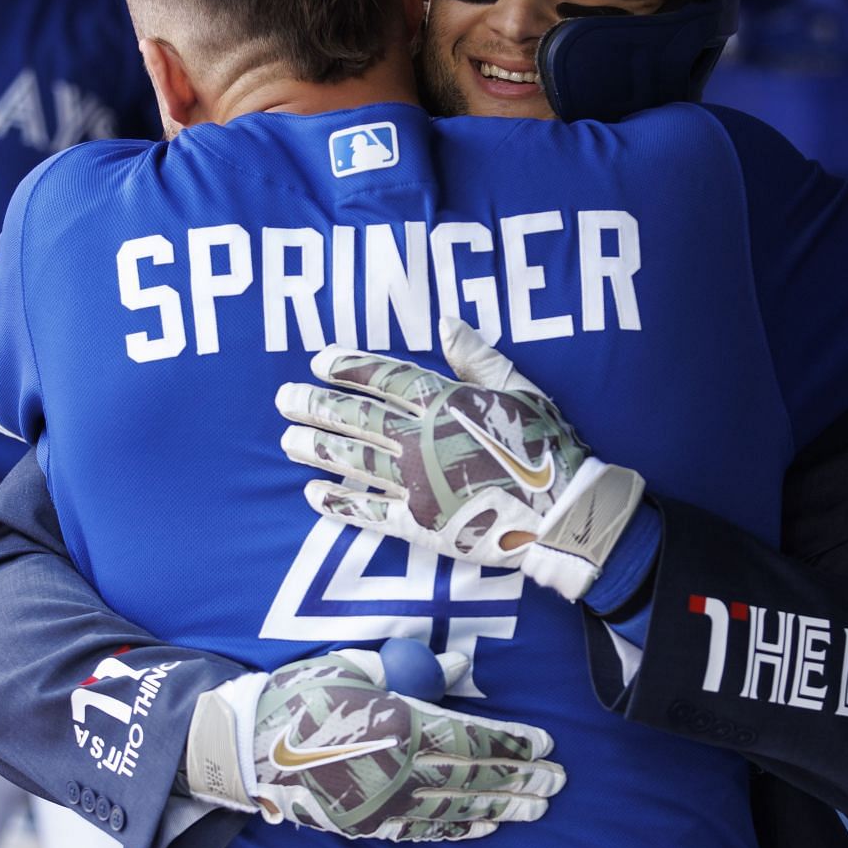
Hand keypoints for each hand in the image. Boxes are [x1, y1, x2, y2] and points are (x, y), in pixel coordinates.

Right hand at [185, 647, 563, 840]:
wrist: (246, 751)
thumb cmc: (300, 698)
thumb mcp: (353, 667)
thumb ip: (409, 668)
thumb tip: (458, 665)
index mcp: (399, 724)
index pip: (474, 738)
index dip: (515, 743)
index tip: (546, 744)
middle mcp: (400, 769)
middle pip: (476, 775)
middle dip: (522, 779)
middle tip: (559, 781)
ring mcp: (386, 803)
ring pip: (459, 806)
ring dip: (503, 806)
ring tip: (536, 806)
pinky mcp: (369, 825)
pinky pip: (426, 829)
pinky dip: (461, 827)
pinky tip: (485, 824)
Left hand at [277, 317, 643, 599]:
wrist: (564, 513)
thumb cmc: (547, 445)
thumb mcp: (520, 388)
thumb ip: (478, 357)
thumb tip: (444, 322)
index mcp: (446, 402)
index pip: (384, 377)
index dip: (348, 367)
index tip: (318, 361)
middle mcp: (422, 439)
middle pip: (357, 417)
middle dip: (316, 405)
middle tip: (282, 399)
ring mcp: (417, 483)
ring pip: (354, 459)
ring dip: (317, 448)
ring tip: (287, 439)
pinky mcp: (419, 525)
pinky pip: (369, 512)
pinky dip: (339, 502)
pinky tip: (313, 493)